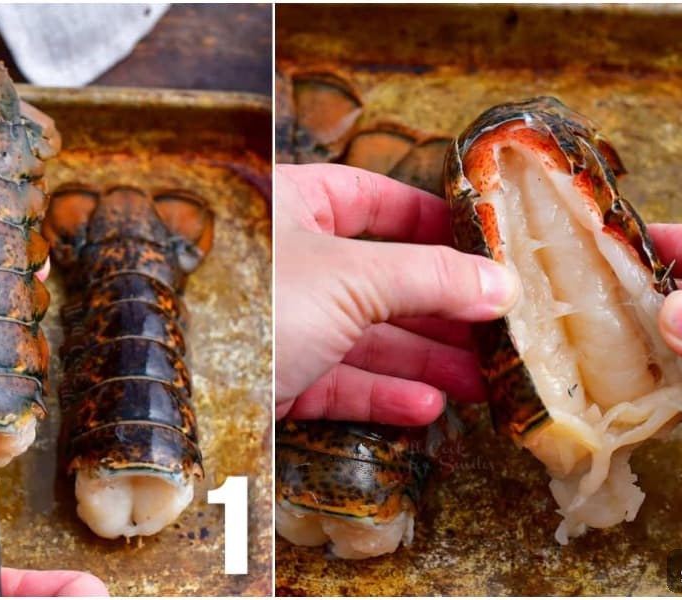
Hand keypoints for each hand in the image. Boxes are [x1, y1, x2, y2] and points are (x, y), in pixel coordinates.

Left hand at [274, 164, 518, 425]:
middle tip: (497, 329)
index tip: (483, 244)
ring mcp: (285, 323)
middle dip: (441, 307)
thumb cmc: (260, 303)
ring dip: (426, 359)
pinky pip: (342, 381)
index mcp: (297, 209)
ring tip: (481, 382)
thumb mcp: (353, 278)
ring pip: (368, 337)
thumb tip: (501, 281)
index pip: (374, 199)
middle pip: (382, 278)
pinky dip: (385, 394)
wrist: (180, 385)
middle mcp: (292, 263)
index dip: (429, 220)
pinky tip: (428, 407)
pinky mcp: (279, 378)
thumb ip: (430, 278)